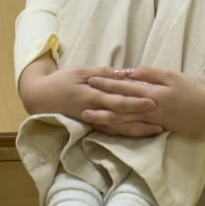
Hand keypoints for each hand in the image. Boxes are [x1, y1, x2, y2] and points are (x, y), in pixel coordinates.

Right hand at [17, 56, 162, 136]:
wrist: (40, 97)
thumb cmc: (61, 81)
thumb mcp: (80, 71)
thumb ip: (103, 73)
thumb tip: (123, 74)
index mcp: (92, 96)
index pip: (117, 101)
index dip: (135, 102)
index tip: (153, 101)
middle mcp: (94, 112)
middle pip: (122, 117)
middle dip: (143, 119)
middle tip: (164, 119)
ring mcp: (93, 122)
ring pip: (119, 129)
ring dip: (138, 130)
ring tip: (158, 130)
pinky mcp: (92, 127)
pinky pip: (111, 133)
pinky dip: (126, 134)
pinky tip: (140, 134)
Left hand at [86, 67, 204, 133]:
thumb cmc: (191, 90)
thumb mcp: (171, 75)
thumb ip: (149, 73)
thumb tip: (127, 71)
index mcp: (152, 91)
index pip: (125, 86)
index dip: (107, 83)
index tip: (91, 79)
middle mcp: (150, 107)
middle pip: (120, 105)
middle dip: (100, 103)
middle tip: (80, 102)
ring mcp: (152, 120)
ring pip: (124, 121)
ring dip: (105, 119)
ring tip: (88, 117)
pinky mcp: (156, 129)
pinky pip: (133, 130)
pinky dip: (119, 129)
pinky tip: (108, 129)